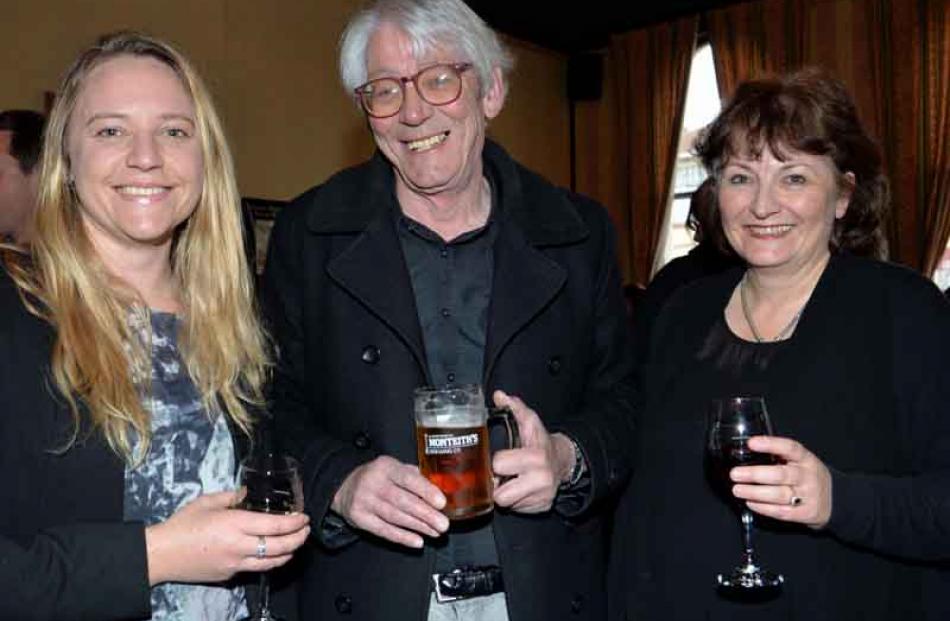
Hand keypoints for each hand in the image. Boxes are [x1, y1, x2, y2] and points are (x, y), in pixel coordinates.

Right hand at [145, 490, 310, 585]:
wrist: (161, 554)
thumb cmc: (183, 524)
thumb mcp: (207, 502)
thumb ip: (233, 496)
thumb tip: (250, 492)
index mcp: (235, 524)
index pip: (275, 525)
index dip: (295, 523)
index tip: (304, 517)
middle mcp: (239, 547)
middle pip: (280, 547)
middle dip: (299, 538)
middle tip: (306, 530)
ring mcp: (235, 564)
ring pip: (272, 563)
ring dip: (289, 553)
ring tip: (295, 543)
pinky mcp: (229, 576)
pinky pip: (255, 569)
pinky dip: (269, 561)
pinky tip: (272, 553)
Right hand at [331, 455, 448, 547]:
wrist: (344, 487)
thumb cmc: (377, 478)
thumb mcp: (393, 468)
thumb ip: (414, 476)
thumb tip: (439, 489)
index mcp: (385, 466)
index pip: (408, 479)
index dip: (426, 491)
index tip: (441, 503)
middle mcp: (373, 483)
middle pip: (403, 501)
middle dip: (426, 514)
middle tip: (443, 524)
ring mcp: (364, 501)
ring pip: (395, 517)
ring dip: (418, 527)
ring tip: (435, 532)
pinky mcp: (359, 519)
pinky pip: (384, 530)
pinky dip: (402, 537)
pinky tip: (417, 541)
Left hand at [491, 390, 575, 512]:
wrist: (562, 460)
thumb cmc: (541, 442)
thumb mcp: (529, 421)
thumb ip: (514, 407)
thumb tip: (499, 396)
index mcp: (535, 457)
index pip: (499, 465)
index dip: (496, 462)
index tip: (500, 459)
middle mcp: (541, 479)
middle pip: (500, 494)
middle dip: (498, 483)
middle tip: (503, 473)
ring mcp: (542, 496)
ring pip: (507, 504)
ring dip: (506, 493)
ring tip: (511, 480)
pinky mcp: (542, 507)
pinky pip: (518, 509)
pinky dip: (516, 500)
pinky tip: (521, 487)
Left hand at [730, 435, 832, 528]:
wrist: (834, 500)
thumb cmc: (807, 477)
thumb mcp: (800, 462)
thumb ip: (780, 457)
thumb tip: (747, 452)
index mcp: (806, 459)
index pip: (790, 448)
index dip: (770, 444)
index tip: (751, 443)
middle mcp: (808, 476)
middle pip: (781, 474)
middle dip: (755, 474)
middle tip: (735, 474)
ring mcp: (809, 496)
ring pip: (780, 495)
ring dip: (755, 493)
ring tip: (737, 490)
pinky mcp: (806, 513)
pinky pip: (782, 512)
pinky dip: (764, 508)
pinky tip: (750, 503)